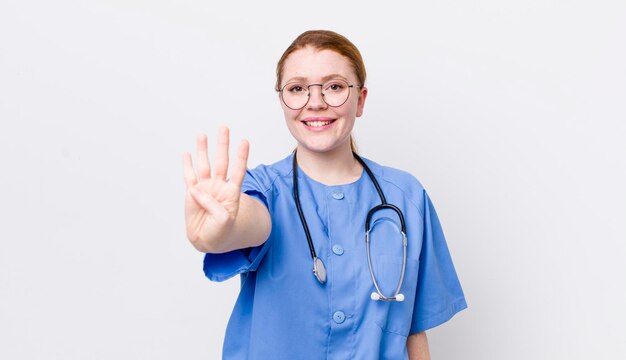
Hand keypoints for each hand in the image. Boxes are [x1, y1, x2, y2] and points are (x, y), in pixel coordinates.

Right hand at [182, 127, 249, 251]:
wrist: (207, 239)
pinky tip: (187, 154)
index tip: (244, 142)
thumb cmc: (220, 231)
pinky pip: (189, 176)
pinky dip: (187, 165)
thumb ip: (212, 204)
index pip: (238, 171)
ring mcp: (206, 188)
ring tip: (203, 135)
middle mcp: (219, 186)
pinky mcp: (192, 193)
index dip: (241, 157)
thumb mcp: (224, 220)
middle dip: (223, 145)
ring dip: (204, 150)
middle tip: (224, 128)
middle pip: (222, 161)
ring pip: (205, 165)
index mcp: (231, 193)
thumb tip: (196, 190)